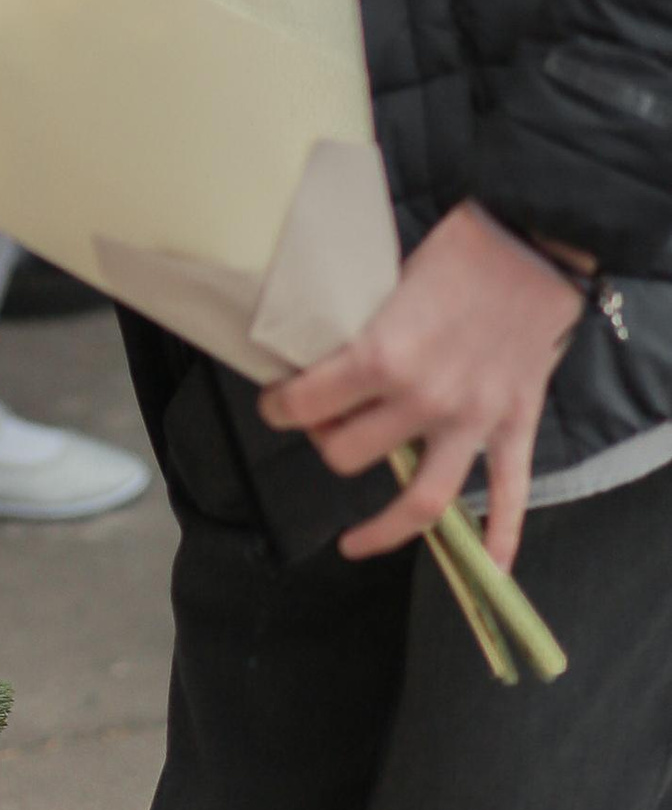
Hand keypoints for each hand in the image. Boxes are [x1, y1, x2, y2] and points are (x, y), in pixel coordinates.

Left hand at [260, 201, 583, 573]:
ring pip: (422, 499)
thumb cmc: (456, 247)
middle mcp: (425, 399)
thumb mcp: (384, 279)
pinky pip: (509, 494)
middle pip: (349, 455)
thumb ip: (357, 327)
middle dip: (325, 442)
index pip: (306, 405)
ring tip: (353, 542)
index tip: (275, 403)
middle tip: (322, 427)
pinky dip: (502, 538)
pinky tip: (489, 570)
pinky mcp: (515, 423)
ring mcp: (474, 420)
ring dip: (383, 528)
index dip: (279, 408)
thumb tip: (314, 350)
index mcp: (383, 357)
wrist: (535, 238)